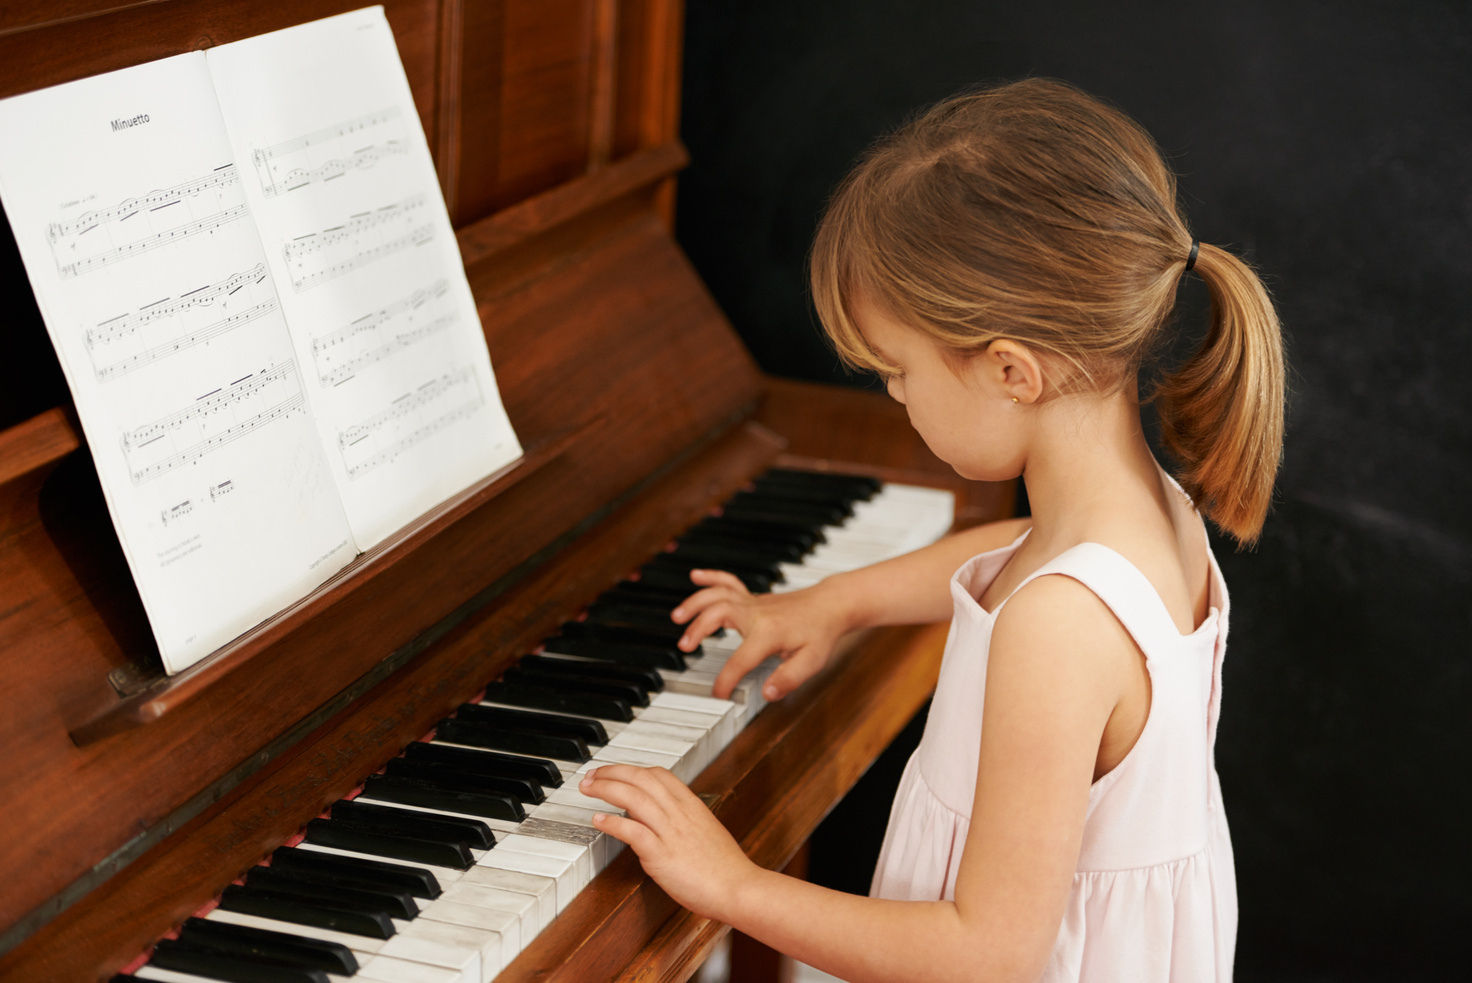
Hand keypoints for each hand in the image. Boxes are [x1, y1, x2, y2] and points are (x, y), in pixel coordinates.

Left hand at [581, 764, 756, 918]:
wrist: (738, 888)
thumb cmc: (726, 868)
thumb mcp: (708, 833)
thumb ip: (686, 823)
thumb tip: (666, 823)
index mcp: (692, 805)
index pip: (659, 774)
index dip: (633, 769)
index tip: (615, 772)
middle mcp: (680, 813)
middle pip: (641, 778)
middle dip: (612, 772)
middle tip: (592, 776)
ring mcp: (670, 832)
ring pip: (633, 797)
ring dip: (605, 788)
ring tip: (588, 788)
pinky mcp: (661, 855)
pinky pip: (633, 831)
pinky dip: (612, 822)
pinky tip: (598, 819)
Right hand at [671, 570, 854, 700]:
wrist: (830, 606)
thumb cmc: (820, 633)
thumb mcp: (811, 662)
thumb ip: (788, 679)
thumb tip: (767, 693)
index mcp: (769, 633)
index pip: (740, 660)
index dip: (726, 681)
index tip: (719, 695)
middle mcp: (757, 613)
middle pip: (719, 613)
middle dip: (698, 629)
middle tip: (685, 647)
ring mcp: (753, 603)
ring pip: (718, 595)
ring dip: (695, 603)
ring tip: (677, 616)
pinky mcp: (753, 598)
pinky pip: (729, 582)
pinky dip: (712, 576)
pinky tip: (695, 576)